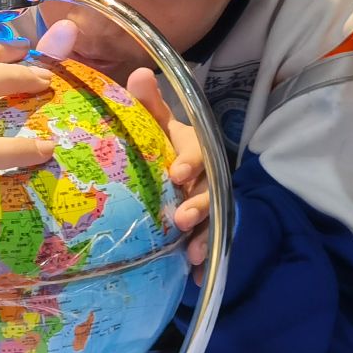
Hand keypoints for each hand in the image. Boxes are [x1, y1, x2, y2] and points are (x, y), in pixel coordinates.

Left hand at [125, 67, 213, 263]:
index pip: (198, 151)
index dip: (189, 162)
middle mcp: (206, 176)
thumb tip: (138, 74)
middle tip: (180, 219)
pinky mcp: (205, 227)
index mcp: (194, 148)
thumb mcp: (154, 124)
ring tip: (193, 253)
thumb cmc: (159, 142)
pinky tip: (197, 277)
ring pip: (214, 219)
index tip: (175, 173)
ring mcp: (208, 203)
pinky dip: (206, 261)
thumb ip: (148, 104)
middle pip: (210, 190)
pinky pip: (211, 243)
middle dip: (198, 205)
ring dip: (205, 236)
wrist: (171, 168)